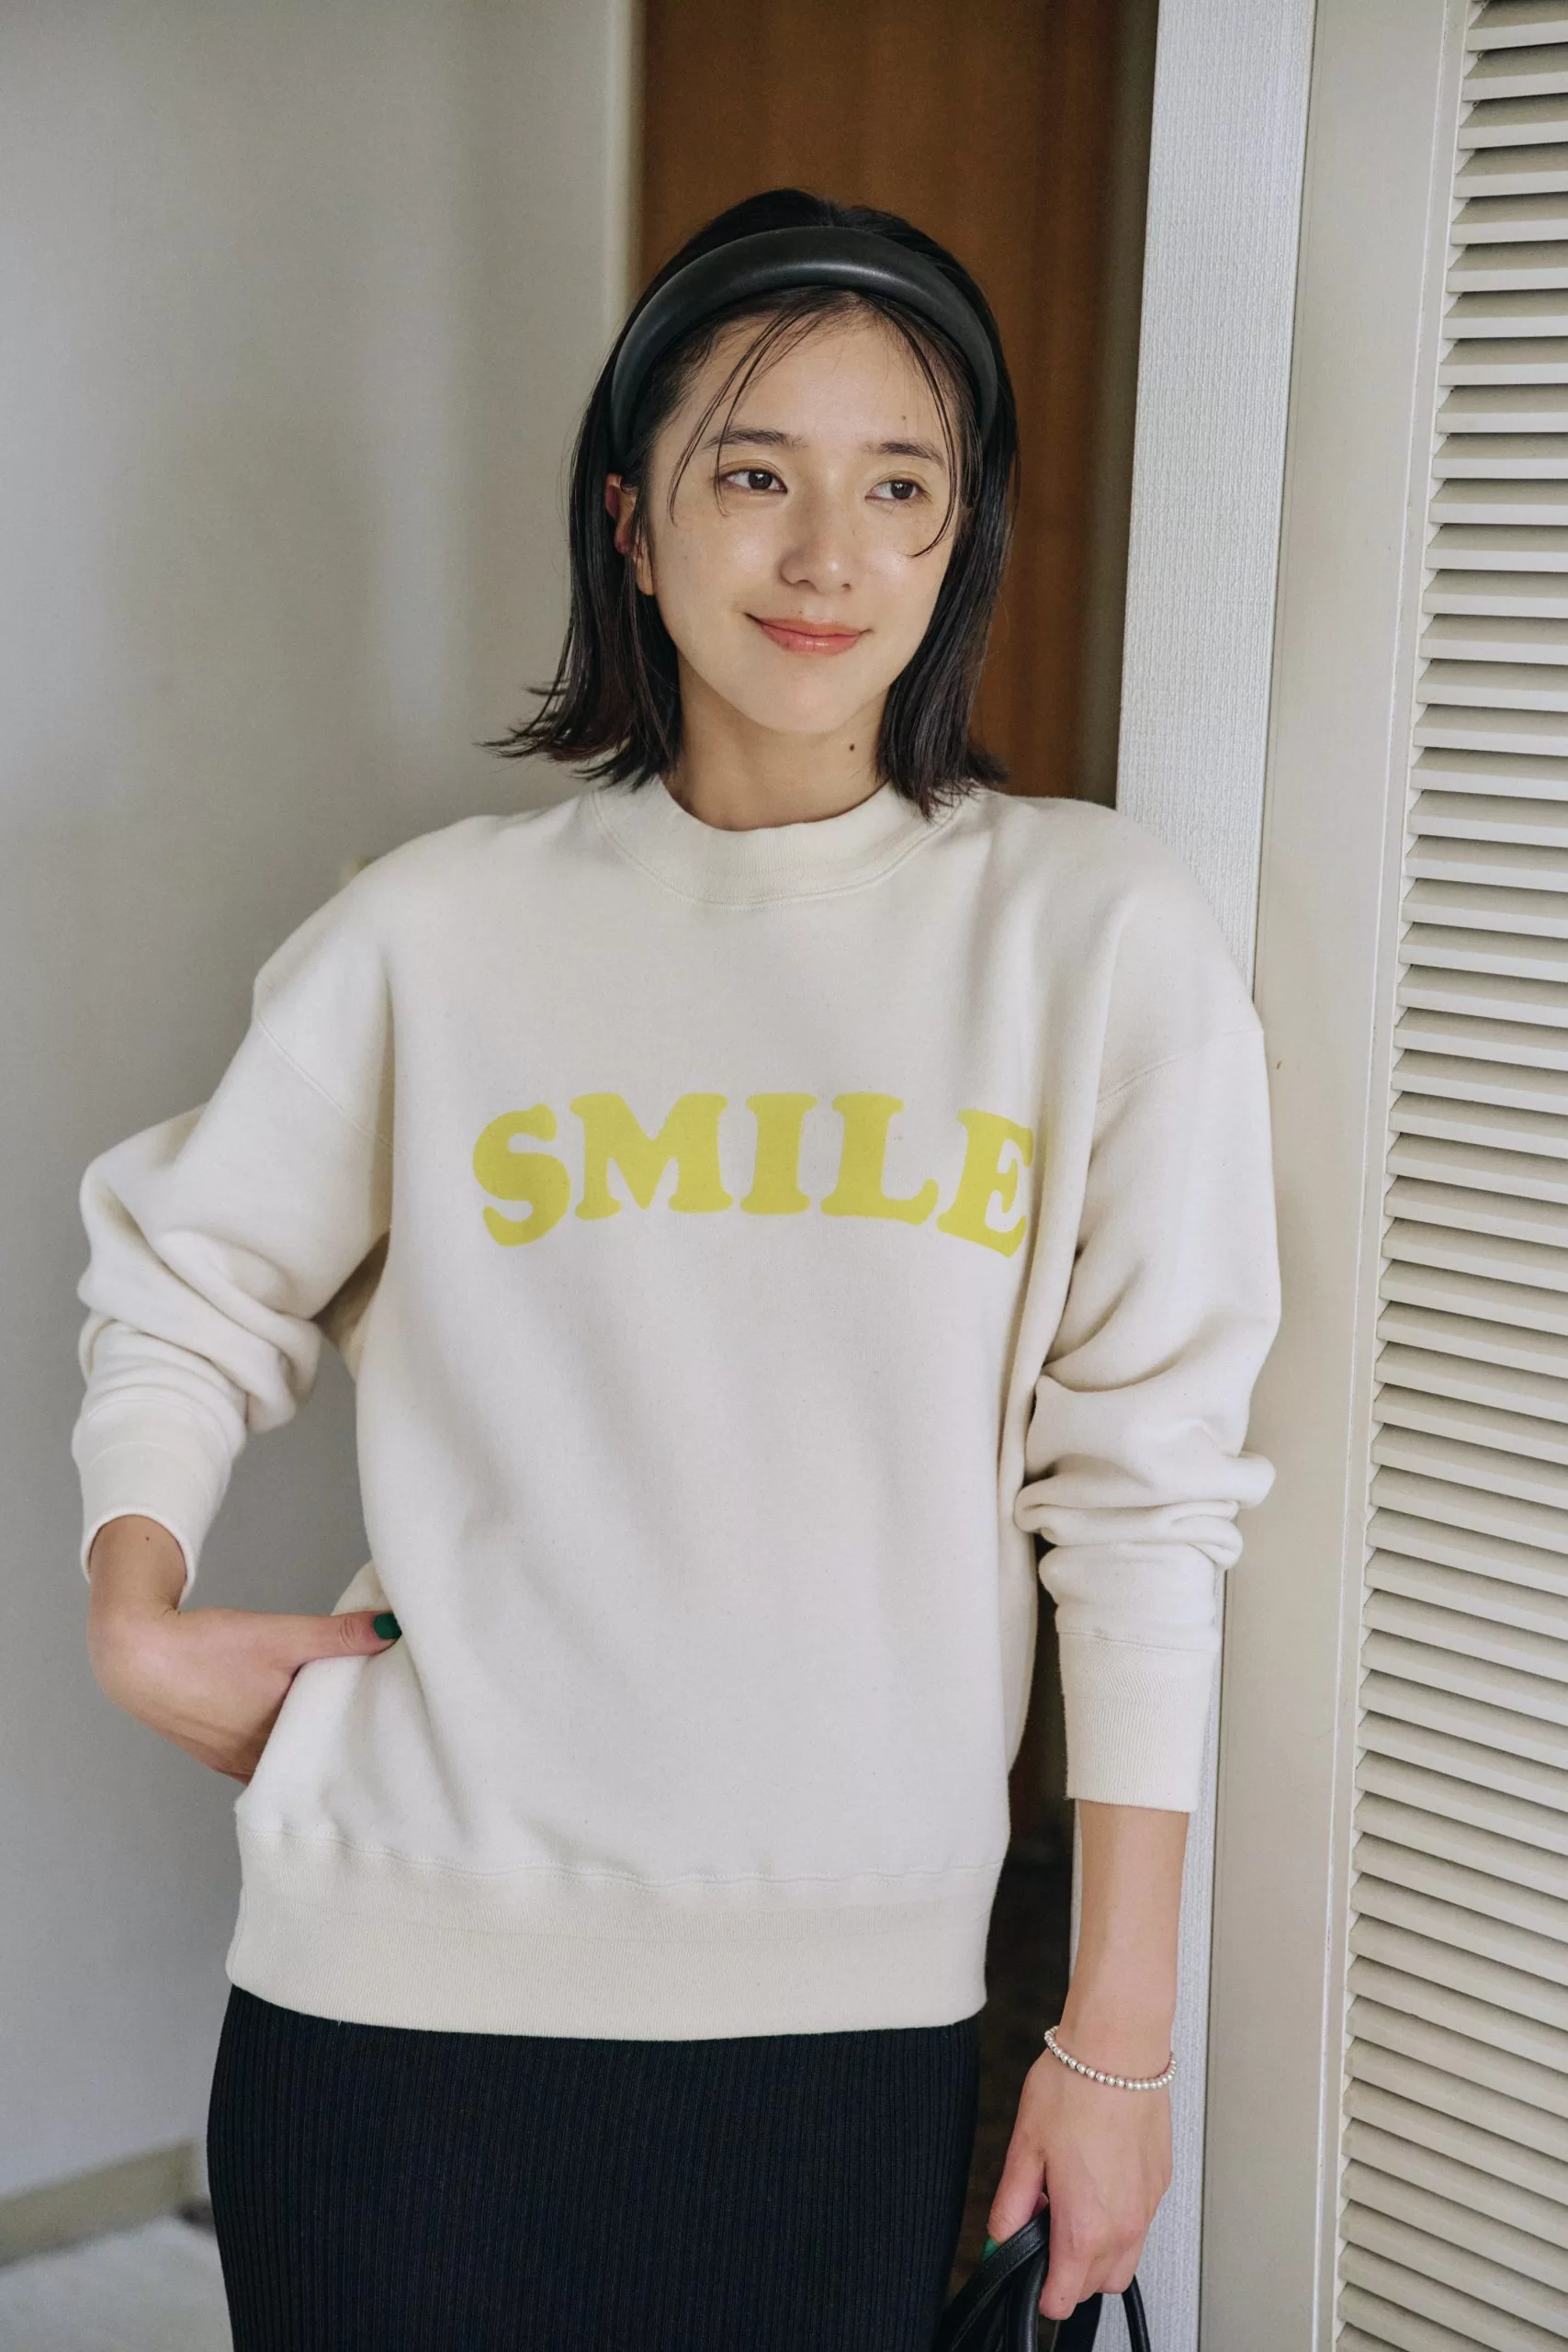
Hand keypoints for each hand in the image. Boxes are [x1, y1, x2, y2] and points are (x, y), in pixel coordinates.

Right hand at [86, 1514, 397, 1783]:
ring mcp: (230, 1762)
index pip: (333, 1754)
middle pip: (308, 1761)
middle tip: (374, 1725)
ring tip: (336, 1722)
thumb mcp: (281, 1635)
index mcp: (278, 1743)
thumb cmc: (205, 1649)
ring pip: (281, 1760)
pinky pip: (255, 1757)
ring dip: (304, 1744)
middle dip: (336, 1745)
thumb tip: (390, 1630)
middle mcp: (254, 1764)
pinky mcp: (212, 1752)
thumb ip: (336, 1636)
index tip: (390, 1728)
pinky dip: (274, 1743)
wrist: (134, 1654)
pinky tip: (284, 1722)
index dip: (362, 1742)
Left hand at [986, 2041, 1170, 2322]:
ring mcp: (1147, 2207)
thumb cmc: (1073, 2087)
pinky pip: (1139, 2226)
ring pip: (1123, 2262)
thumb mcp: (1024, 2148)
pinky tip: (1096, 2180)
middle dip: (1067, 2271)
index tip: (1026, 2267)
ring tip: (1071, 2202)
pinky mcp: (1160, 2184)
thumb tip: (1001, 2235)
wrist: (1119, 2048)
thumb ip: (1011, 2204)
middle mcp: (1124, 2226)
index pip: (1063, 2297)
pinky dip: (1118, 2220)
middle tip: (1044, 2223)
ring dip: (1096, 2252)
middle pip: (1095, 2286)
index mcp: (1085, 2226)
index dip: (1038, 2289)